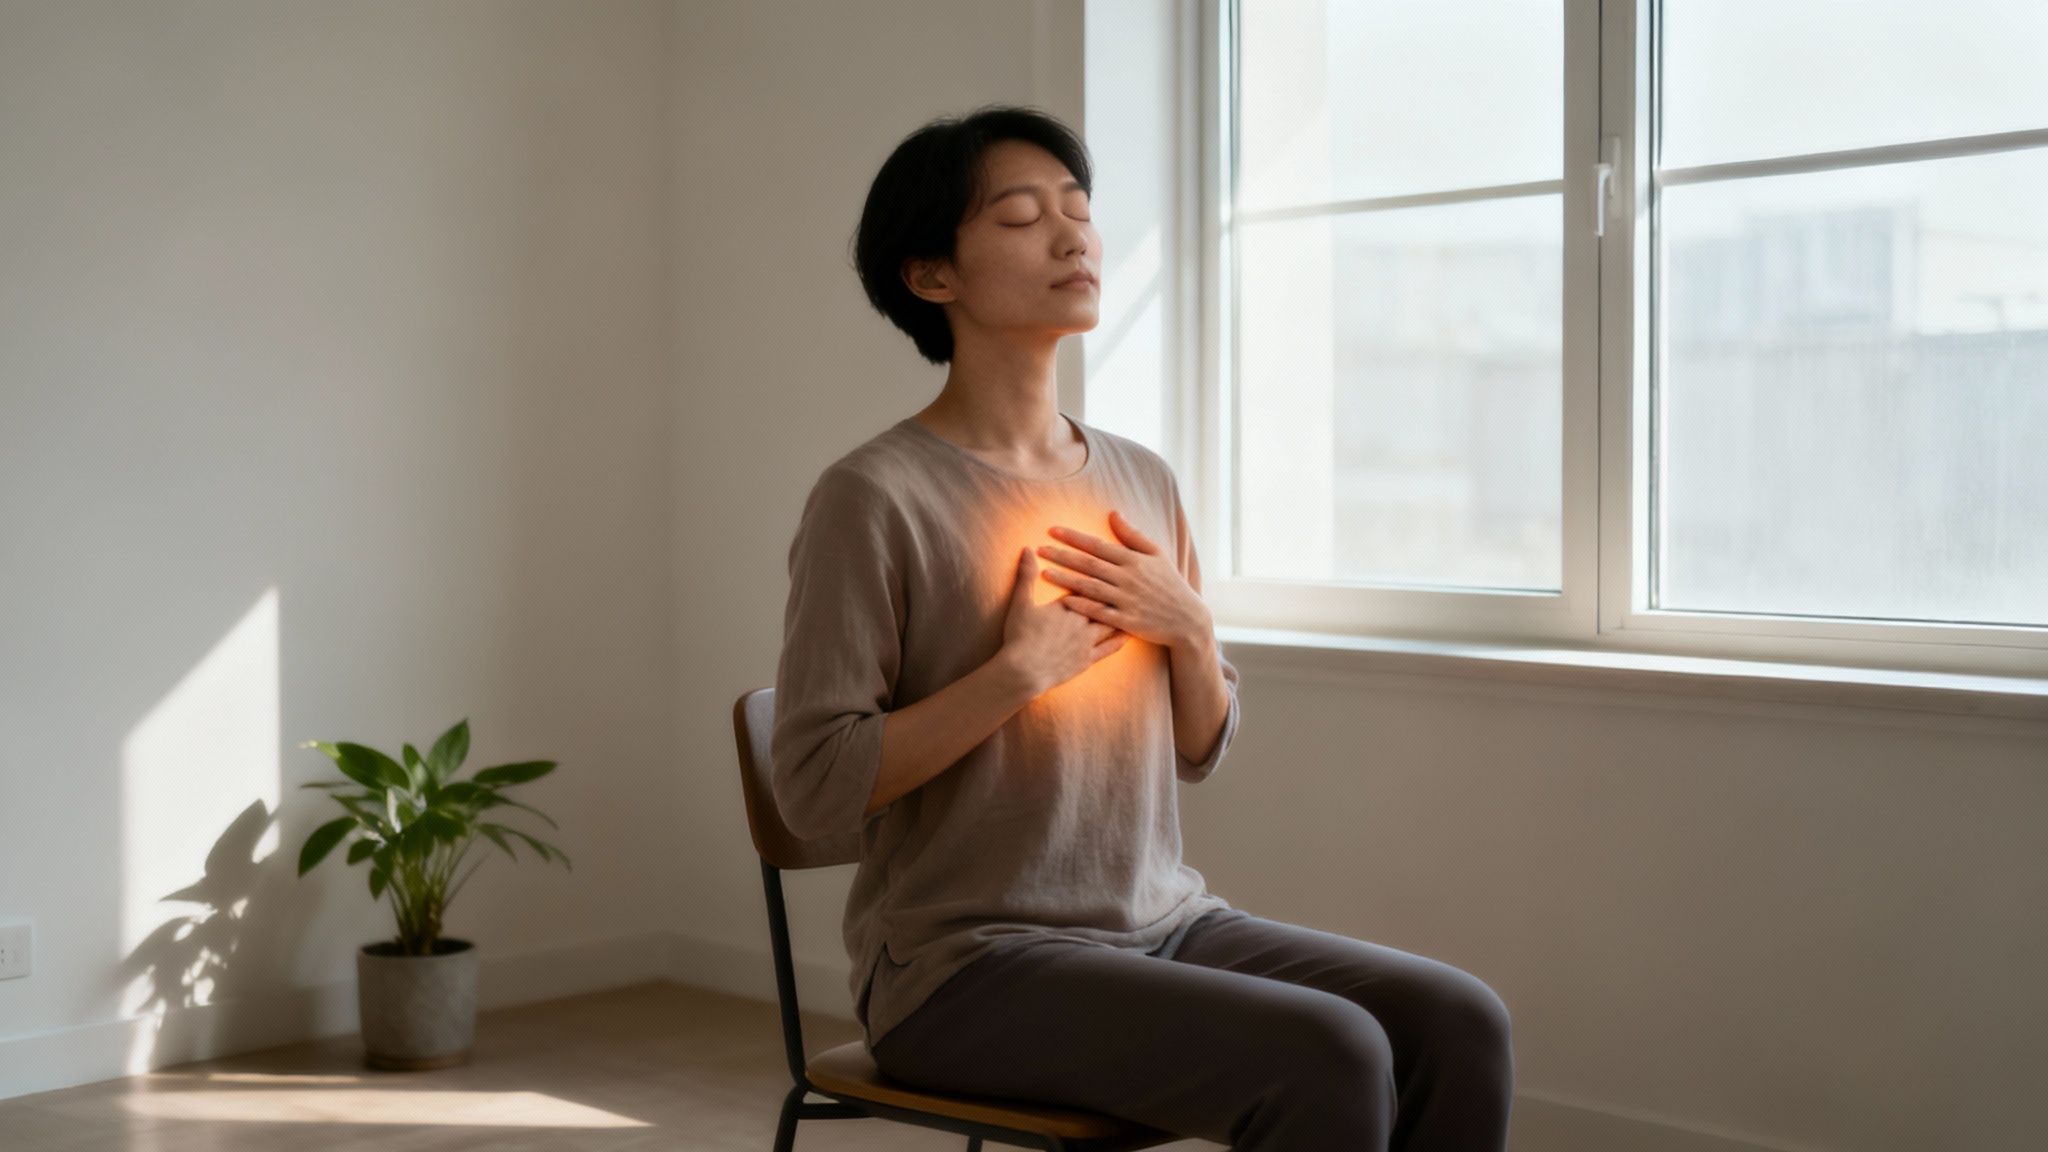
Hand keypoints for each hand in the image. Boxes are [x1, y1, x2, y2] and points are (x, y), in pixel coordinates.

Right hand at [1000, 547, 1126, 695]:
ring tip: (1136, 604)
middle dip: (1115, 591)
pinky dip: (1120, 640)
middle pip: (1103, 602)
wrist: (1024, 671)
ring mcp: (1087, 641)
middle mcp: (1082, 620)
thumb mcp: (1020, 602)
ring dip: (1123, 614)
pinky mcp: (1087, 660)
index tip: (1108, 562)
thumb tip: (1027, 548)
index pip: (1086, 584)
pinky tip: (1129, 635)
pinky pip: (1109, 649)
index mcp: (1068, 604)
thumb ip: (1026, 575)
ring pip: (1111, 623)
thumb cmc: (1020, 636)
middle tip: (1131, 581)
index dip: (1096, 574)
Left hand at [1036, 510, 1210, 649]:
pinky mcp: (1127, 621)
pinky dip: (1082, 606)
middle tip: (1040, 548)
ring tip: (1045, 572)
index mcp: (1134, 560)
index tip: (1052, 530)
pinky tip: (1064, 600)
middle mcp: (1129, 578)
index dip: (1074, 537)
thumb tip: (1113, 513)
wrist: (1187, 619)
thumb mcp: (1156, 555)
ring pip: (1091, 587)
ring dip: (1067, 579)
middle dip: (1063, 555)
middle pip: (1089, 564)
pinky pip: (1100, 612)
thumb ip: (1133, 535)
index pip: (1098, 545)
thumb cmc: (1170, 584)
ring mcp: (1127, 600)